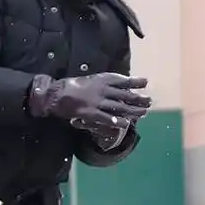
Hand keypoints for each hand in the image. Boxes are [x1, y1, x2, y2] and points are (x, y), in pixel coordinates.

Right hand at [29, 73, 150, 127]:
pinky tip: (125, 124)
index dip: (135, 82)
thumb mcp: (89, 79)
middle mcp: (103, 90)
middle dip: (139, 99)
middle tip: (149, 102)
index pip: (123, 80)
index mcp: (102, 79)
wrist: (55, 94)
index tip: (146, 82)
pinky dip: (117, 121)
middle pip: (125, 95)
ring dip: (133, 111)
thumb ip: (103, 83)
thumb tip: (117, 86)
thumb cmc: (70, 86)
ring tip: (143, 113)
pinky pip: (107, 118)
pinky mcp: (90, 113)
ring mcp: (97, 102)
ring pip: (119, 107)